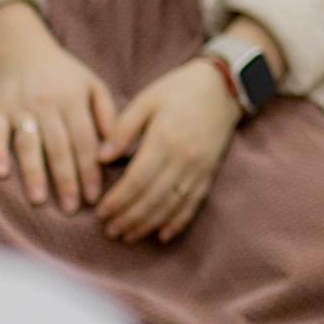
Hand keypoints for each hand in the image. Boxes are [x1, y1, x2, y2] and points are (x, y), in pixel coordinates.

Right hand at [0, 9, 119, 213]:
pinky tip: (1, 173)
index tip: (94, 197)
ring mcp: (20, 107)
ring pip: (27, 144)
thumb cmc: (64, 75)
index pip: (84, 141)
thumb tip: (116, 150)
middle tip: (70, 208)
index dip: (89, 170)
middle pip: (58, 147)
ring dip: (33, 173)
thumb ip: (107, 115)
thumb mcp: (93, 85)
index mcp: (73, 99)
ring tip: (39, 200)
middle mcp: (46, 104)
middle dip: (65, 180)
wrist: (22, 51)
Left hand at [96, 55, 241, 246]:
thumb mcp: (146, 100)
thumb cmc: (178, 90)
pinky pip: (193, 203)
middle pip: (152, 198)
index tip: (101, 212)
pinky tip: (162, 235)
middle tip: (109, 231)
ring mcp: (199, 168)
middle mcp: (183, 158)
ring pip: (171, 205)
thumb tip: (101, 157)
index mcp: (163, 139)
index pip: (137, 180)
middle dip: (129, 218)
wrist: (222, 87)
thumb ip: (122, 128)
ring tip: (128, 236)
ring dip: (148, 224)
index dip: (118, 200)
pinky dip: (178, 222)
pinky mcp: (209, 173)